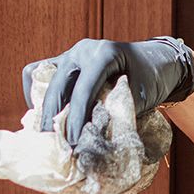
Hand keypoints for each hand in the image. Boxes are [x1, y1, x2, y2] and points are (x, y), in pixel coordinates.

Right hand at [21, 36, 193, 144]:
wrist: (157, 60)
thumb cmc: (152, 78)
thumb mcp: (141, 95)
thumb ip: (118, 112)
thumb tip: (92, 140)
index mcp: (105, 54)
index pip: (83, 90)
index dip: (76, 118)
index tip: (72, 142)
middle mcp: (83, 50)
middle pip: (58, 85)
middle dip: (53, 117)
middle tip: (54, 144)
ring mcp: (71, 53)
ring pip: (42, 77)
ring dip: (43, 106)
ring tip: (46, 133)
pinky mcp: (64, 60)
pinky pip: (38, 72)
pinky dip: (36, 92)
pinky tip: (43, 114)